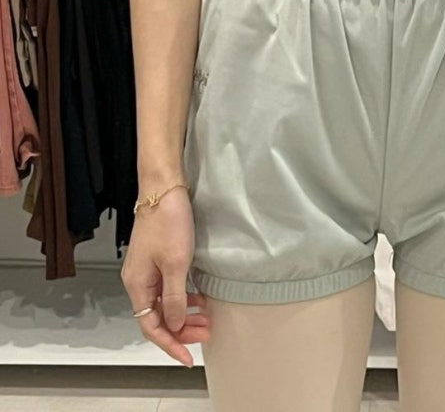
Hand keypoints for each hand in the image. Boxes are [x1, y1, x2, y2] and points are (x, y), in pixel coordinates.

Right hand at [120, 185, 209, 366]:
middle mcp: (138, 280)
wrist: (163, 188)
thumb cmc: (167, 220)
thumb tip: (176, 324)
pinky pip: (168, 288)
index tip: (188, 356)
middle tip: (205, 334)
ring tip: (206, 319)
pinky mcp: (157, 258)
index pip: (151, 326)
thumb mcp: (176, 262)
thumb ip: (175, 296)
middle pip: (158, 316)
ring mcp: (147, 269)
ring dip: (184, 314)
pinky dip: (184, 296)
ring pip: (165, 302)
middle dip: (181, 330)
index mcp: (137, 284)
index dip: (170, 343)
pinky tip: (199, 297)